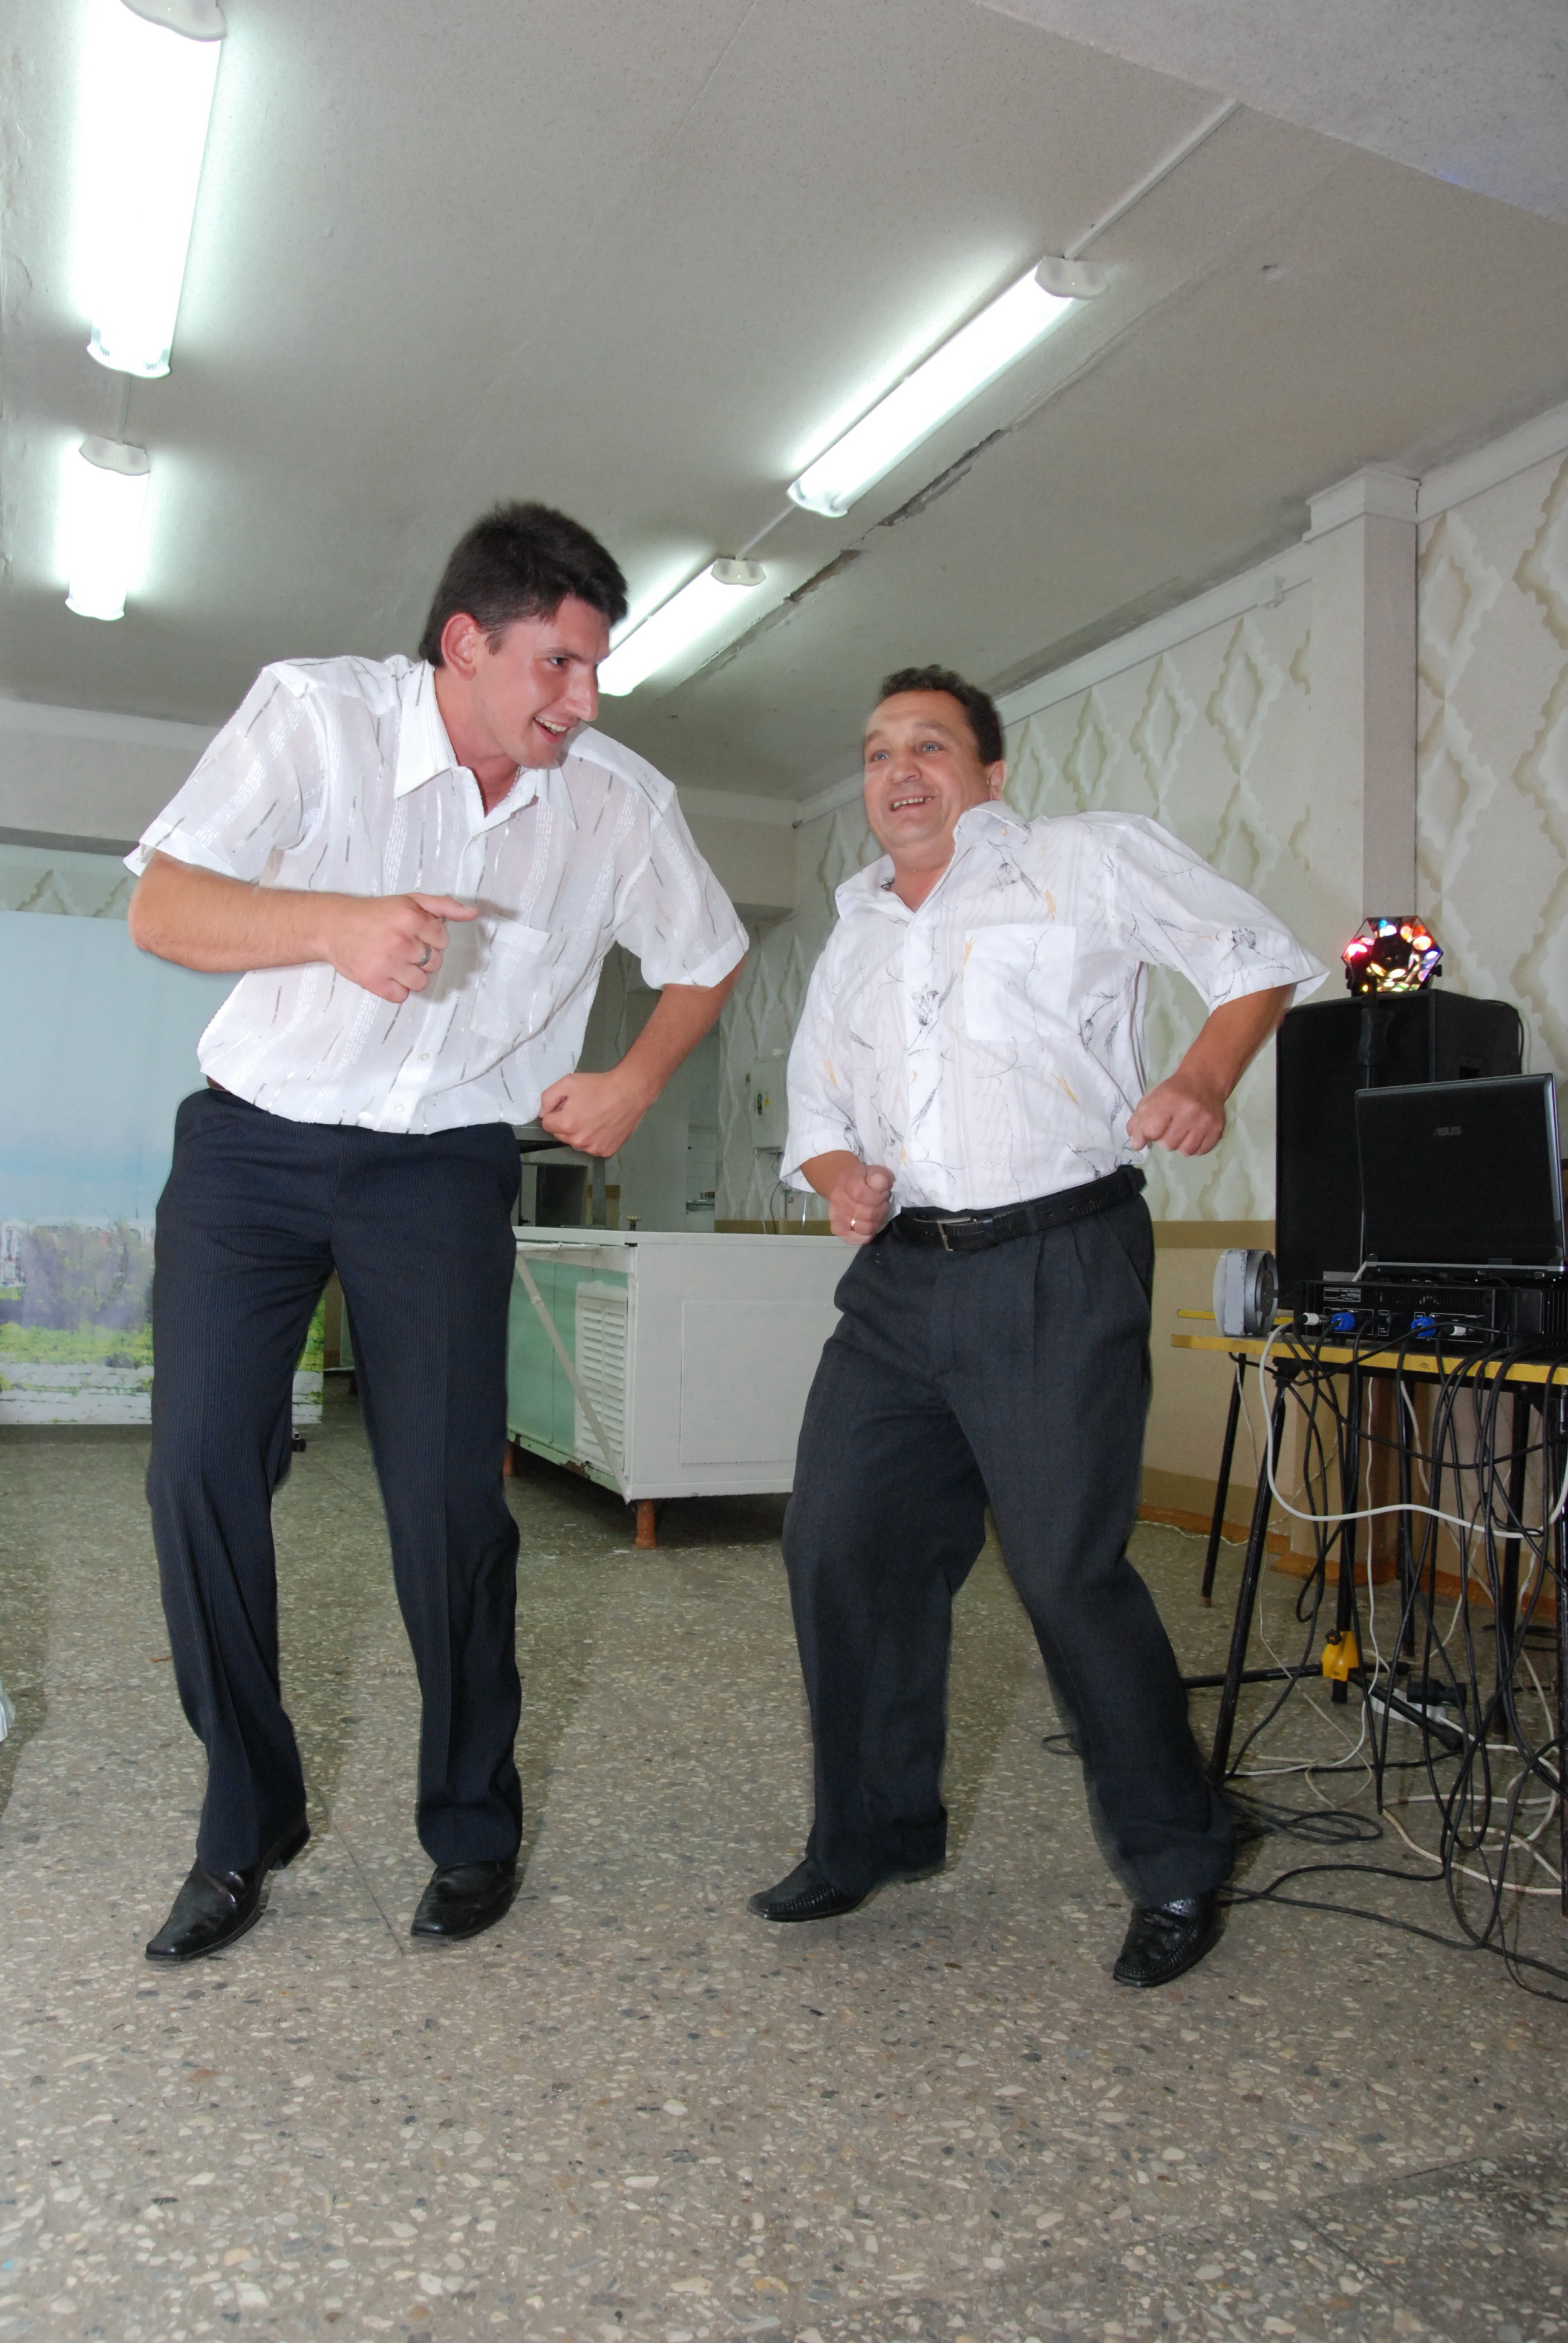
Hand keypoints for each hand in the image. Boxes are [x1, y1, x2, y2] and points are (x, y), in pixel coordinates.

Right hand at [326, 892, 476, 1003]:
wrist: (332, 925)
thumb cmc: (373, 914)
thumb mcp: (410, 901)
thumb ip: (444, 906)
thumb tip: (473, 913)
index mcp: (411, 918)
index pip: (442, 940)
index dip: (430, 938)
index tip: (413, 934)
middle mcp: (400, 941)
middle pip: (435, 963)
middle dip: (422, 956)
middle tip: (400, 946)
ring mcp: (387, 963)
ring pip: (421, 982)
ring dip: (410, 975)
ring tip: (393, 960)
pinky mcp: (374, 982)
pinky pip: (401, 996)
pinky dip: (395, 989)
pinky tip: (384, 972)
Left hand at [539, 1067, 654, 1158]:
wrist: (630, 1092)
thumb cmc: (599, 1086)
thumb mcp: (568, 1082)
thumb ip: (548, 1098)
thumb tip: (543, 1113)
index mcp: (566, 1124)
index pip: (547, 1123)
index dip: (555, 1112)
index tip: (567, 1105)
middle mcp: (578, 1141)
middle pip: (561, 1135)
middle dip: (566, 1123)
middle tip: (582, 1109)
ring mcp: (593, 1149)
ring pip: (576, 1142)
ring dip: (580, 1133)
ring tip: (594, 1117)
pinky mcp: (606, 1152)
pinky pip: (592, 1147)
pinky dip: (595, 1139)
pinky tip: (603, 1126)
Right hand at [828, 1161, 895, 1244]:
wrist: (839, 1182)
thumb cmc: (861, 1178)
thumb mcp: (875, 1171)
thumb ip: (881, 1177)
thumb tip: (880, 1183)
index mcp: (848, 1184)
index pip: (865, 1195)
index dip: (880, 1196)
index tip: (882, 1191)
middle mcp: (839, 1202)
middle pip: (869, 1215)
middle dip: (881, 1209)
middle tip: (880, 1202)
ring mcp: (837, 1217)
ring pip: (865, 1229)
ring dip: (876, 1222)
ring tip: (874, 1212)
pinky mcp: (837, 1230)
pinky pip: (858, 1239)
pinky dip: (867, 1234)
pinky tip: (867, 1223)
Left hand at [1127, 1071, 1226, 1155]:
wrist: (1204, 1081)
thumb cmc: (1173, 1092)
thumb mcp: (1150, 1100)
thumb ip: (1137, 1122)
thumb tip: (1137, 1145)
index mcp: (1169, 1100)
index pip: (1151, 1131)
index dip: (1147, 1133)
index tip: (1151, 1129)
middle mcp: (1189, 1110)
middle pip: (1168, 1144)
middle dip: (1164, 1139)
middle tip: (1169, 1128)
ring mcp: (1205, 1120)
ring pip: (1185, 1151)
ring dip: (1179, 1145)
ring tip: (1181, 1132)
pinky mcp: (1217, 1128)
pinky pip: (1201, 1151)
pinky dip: (1194, 1147)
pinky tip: (1193, 1135)